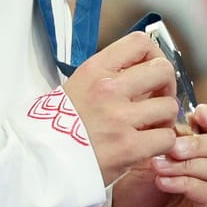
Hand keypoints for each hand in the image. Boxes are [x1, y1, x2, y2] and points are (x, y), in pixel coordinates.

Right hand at [63, 32, 179, 183]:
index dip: (154, 55)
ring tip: (152, 127)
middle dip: (167, 85)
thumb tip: (136, 71)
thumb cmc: (53, 129)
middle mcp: (108, 89)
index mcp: (94, 71)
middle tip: (158, 99)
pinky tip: (149, 147)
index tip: (152, 69)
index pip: (140, 43)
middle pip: (164, 70)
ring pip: (170, 106)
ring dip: (165, 119)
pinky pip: (166, 138)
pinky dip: (163, 144)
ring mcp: (119, 118)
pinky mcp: (128, 148)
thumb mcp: (74, 88)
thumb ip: (106, 78)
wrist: (36, 163)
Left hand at [112, 103, 206, 206]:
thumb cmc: (133, 198)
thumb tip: (169, 111)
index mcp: (200, 158)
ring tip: (160, 166)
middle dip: (198, 143)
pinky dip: (187, 183)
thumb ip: (162, 139)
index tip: (196, 112)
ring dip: (189, 163)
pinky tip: (164, 182)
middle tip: (172, 145)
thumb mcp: (145, 160)